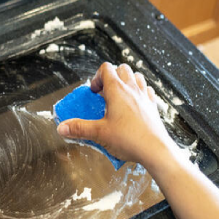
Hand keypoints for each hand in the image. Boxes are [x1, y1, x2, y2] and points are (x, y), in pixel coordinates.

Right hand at [56, 62, 178, 166]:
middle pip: (122, 68)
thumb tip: (62, 128)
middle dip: (111, 77)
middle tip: (105, 94)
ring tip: (119, 97)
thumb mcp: (99, 133)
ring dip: (127, 82)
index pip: (106, 68)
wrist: (155, 150)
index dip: (97, 77)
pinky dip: (140, 93)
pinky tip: (135, 105)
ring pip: (136, 76)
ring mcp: (145, 96)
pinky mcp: (153, 106)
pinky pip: (147, 91)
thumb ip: (79, 128)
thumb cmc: (128, 139)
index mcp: (117, 90)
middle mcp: (132, 89)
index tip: (94, 93)